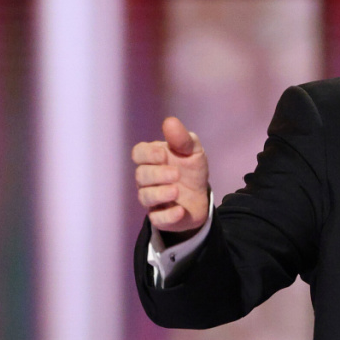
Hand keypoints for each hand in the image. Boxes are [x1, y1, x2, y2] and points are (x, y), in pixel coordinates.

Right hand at [131, 116, 210, 236]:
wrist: (200, 197)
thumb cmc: (191, 169)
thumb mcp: (193, 151)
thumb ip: (182, 138)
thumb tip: (169, 121)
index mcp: (152, 159)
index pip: (138, 153)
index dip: (147, 154)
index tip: (164, 155)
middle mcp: (147, 178)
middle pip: (141, 175)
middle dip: (157, 174)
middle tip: (176, 174)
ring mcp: (152, 198)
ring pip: (145, 197)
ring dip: (160, 193)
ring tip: (177, 191)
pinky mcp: (160, 217)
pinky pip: (157, 219)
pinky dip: (168, 215)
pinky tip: (180, 210)